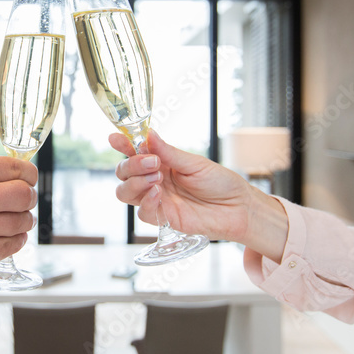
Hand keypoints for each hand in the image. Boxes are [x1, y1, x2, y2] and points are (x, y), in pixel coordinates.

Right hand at [0, 156, 37, 294]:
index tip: (28, 181)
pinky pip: (11, 246)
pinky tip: (2, 239)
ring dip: (20, 222)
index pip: (16, 169)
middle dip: (26, 199)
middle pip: (24, 196)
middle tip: (20, 204)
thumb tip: (5, 178)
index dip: (27, 176)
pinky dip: (12, 241)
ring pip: (22, 223)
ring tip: (7, 223)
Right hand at [110, 131, 288, 259]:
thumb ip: (169, 153)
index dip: (122, 144)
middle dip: (131, 165)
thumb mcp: (195, 163)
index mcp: (162, 162)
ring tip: (156, 178)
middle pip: (124, 173)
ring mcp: (157, 199)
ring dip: (135, 183)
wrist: (238, 209)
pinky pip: (142, 212)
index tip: (115, 138)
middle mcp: (155, 179)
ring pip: (125, 192)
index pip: (134, 152)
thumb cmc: (221, 183)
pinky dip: (146, 202)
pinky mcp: (163, 218)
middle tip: (152, 162)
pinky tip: (158, 194)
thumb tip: (149, 135)